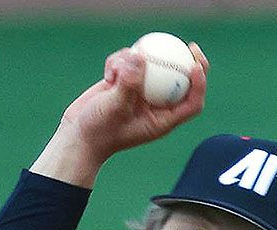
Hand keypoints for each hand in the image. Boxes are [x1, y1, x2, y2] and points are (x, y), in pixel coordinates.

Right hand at [31, 43, 208, 186]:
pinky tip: (107, 73)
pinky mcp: (125, 82)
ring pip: (151, 67)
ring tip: (117, 71)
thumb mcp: (114, 108)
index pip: (191, 103)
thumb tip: (140, 57)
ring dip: (135, 60)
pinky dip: (118, 62)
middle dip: (188, 62)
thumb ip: (128, 84)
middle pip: (181, 81)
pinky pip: (130, 63)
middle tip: (190, 46)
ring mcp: (141, 92)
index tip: (196, 66)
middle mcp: (155, 105)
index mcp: (162, 120)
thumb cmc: (98, 131)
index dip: (200, 84)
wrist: (77, 135)